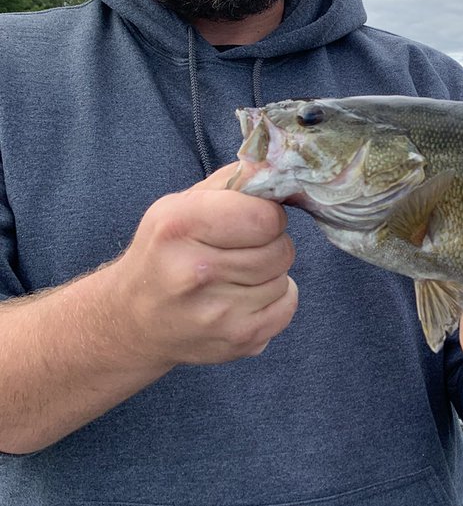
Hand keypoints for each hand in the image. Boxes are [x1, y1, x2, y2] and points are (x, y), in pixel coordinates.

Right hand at [108, 163, 297, 366]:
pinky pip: (288, 307)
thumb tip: (281, 164)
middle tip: (240, 250)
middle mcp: (197, 272)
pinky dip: (275, 300)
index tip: (250, 219)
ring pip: (284, 277)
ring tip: (234, 276)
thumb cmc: (163, 253)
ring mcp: (218, 313)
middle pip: (280, 249)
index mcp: (180, 227)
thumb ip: (232, 182)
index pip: (265, 217)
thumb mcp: (180, 205)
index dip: (266, 214)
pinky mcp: (237, 341)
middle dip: (269, 244)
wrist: (131, 320)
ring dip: (269, 274)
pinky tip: (243, 298)